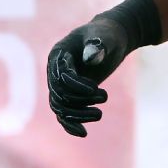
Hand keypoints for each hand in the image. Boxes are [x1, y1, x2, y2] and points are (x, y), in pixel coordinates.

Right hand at [46, 18, 129, 136]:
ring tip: (99, 114)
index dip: (76, 85)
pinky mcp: (70, 93)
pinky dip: (71, 124)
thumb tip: (91, 56)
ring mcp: (61, 83)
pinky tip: (83, 133)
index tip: (95, 90)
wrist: (111, 38)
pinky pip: (64, 113)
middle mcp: (55, 70)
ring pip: (61, 106)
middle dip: (81, 100)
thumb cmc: (108, 34)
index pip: (61, 76)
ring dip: (79, 114)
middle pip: (59, 94)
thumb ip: (98, 44)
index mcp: (59, 54)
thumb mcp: (105, 36)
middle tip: (105, 97)